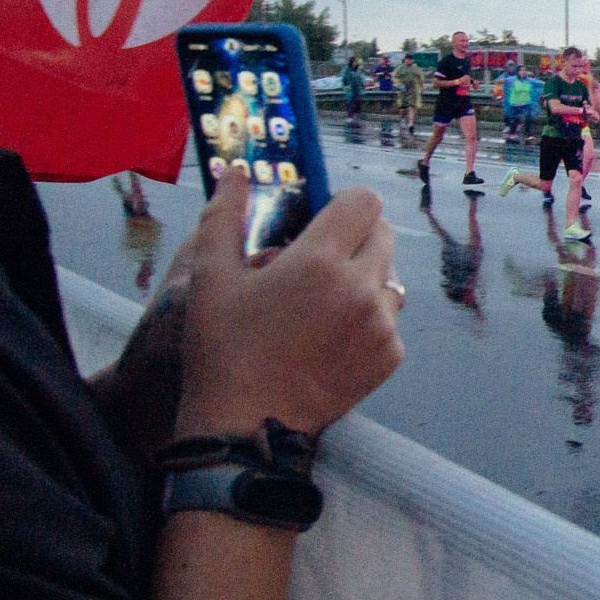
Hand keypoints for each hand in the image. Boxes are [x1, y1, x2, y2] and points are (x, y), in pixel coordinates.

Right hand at [173, 166, 404, 437]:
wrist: (246, 427)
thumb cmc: (221, 349)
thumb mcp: (209, 277)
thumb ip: (224, 215)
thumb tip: (236, 172)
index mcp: (319, 261)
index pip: (363, 201)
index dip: (343, 204)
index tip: (321, 220)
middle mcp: (360, 288)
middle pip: (383, 234)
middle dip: (355, 237)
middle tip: (318, 261)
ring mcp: (381, 325)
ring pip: (389, 277)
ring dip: (365, 278)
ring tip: (323, 303)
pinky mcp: (390, 357)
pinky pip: (390, 319)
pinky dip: (369, 319)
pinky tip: (331, 336)